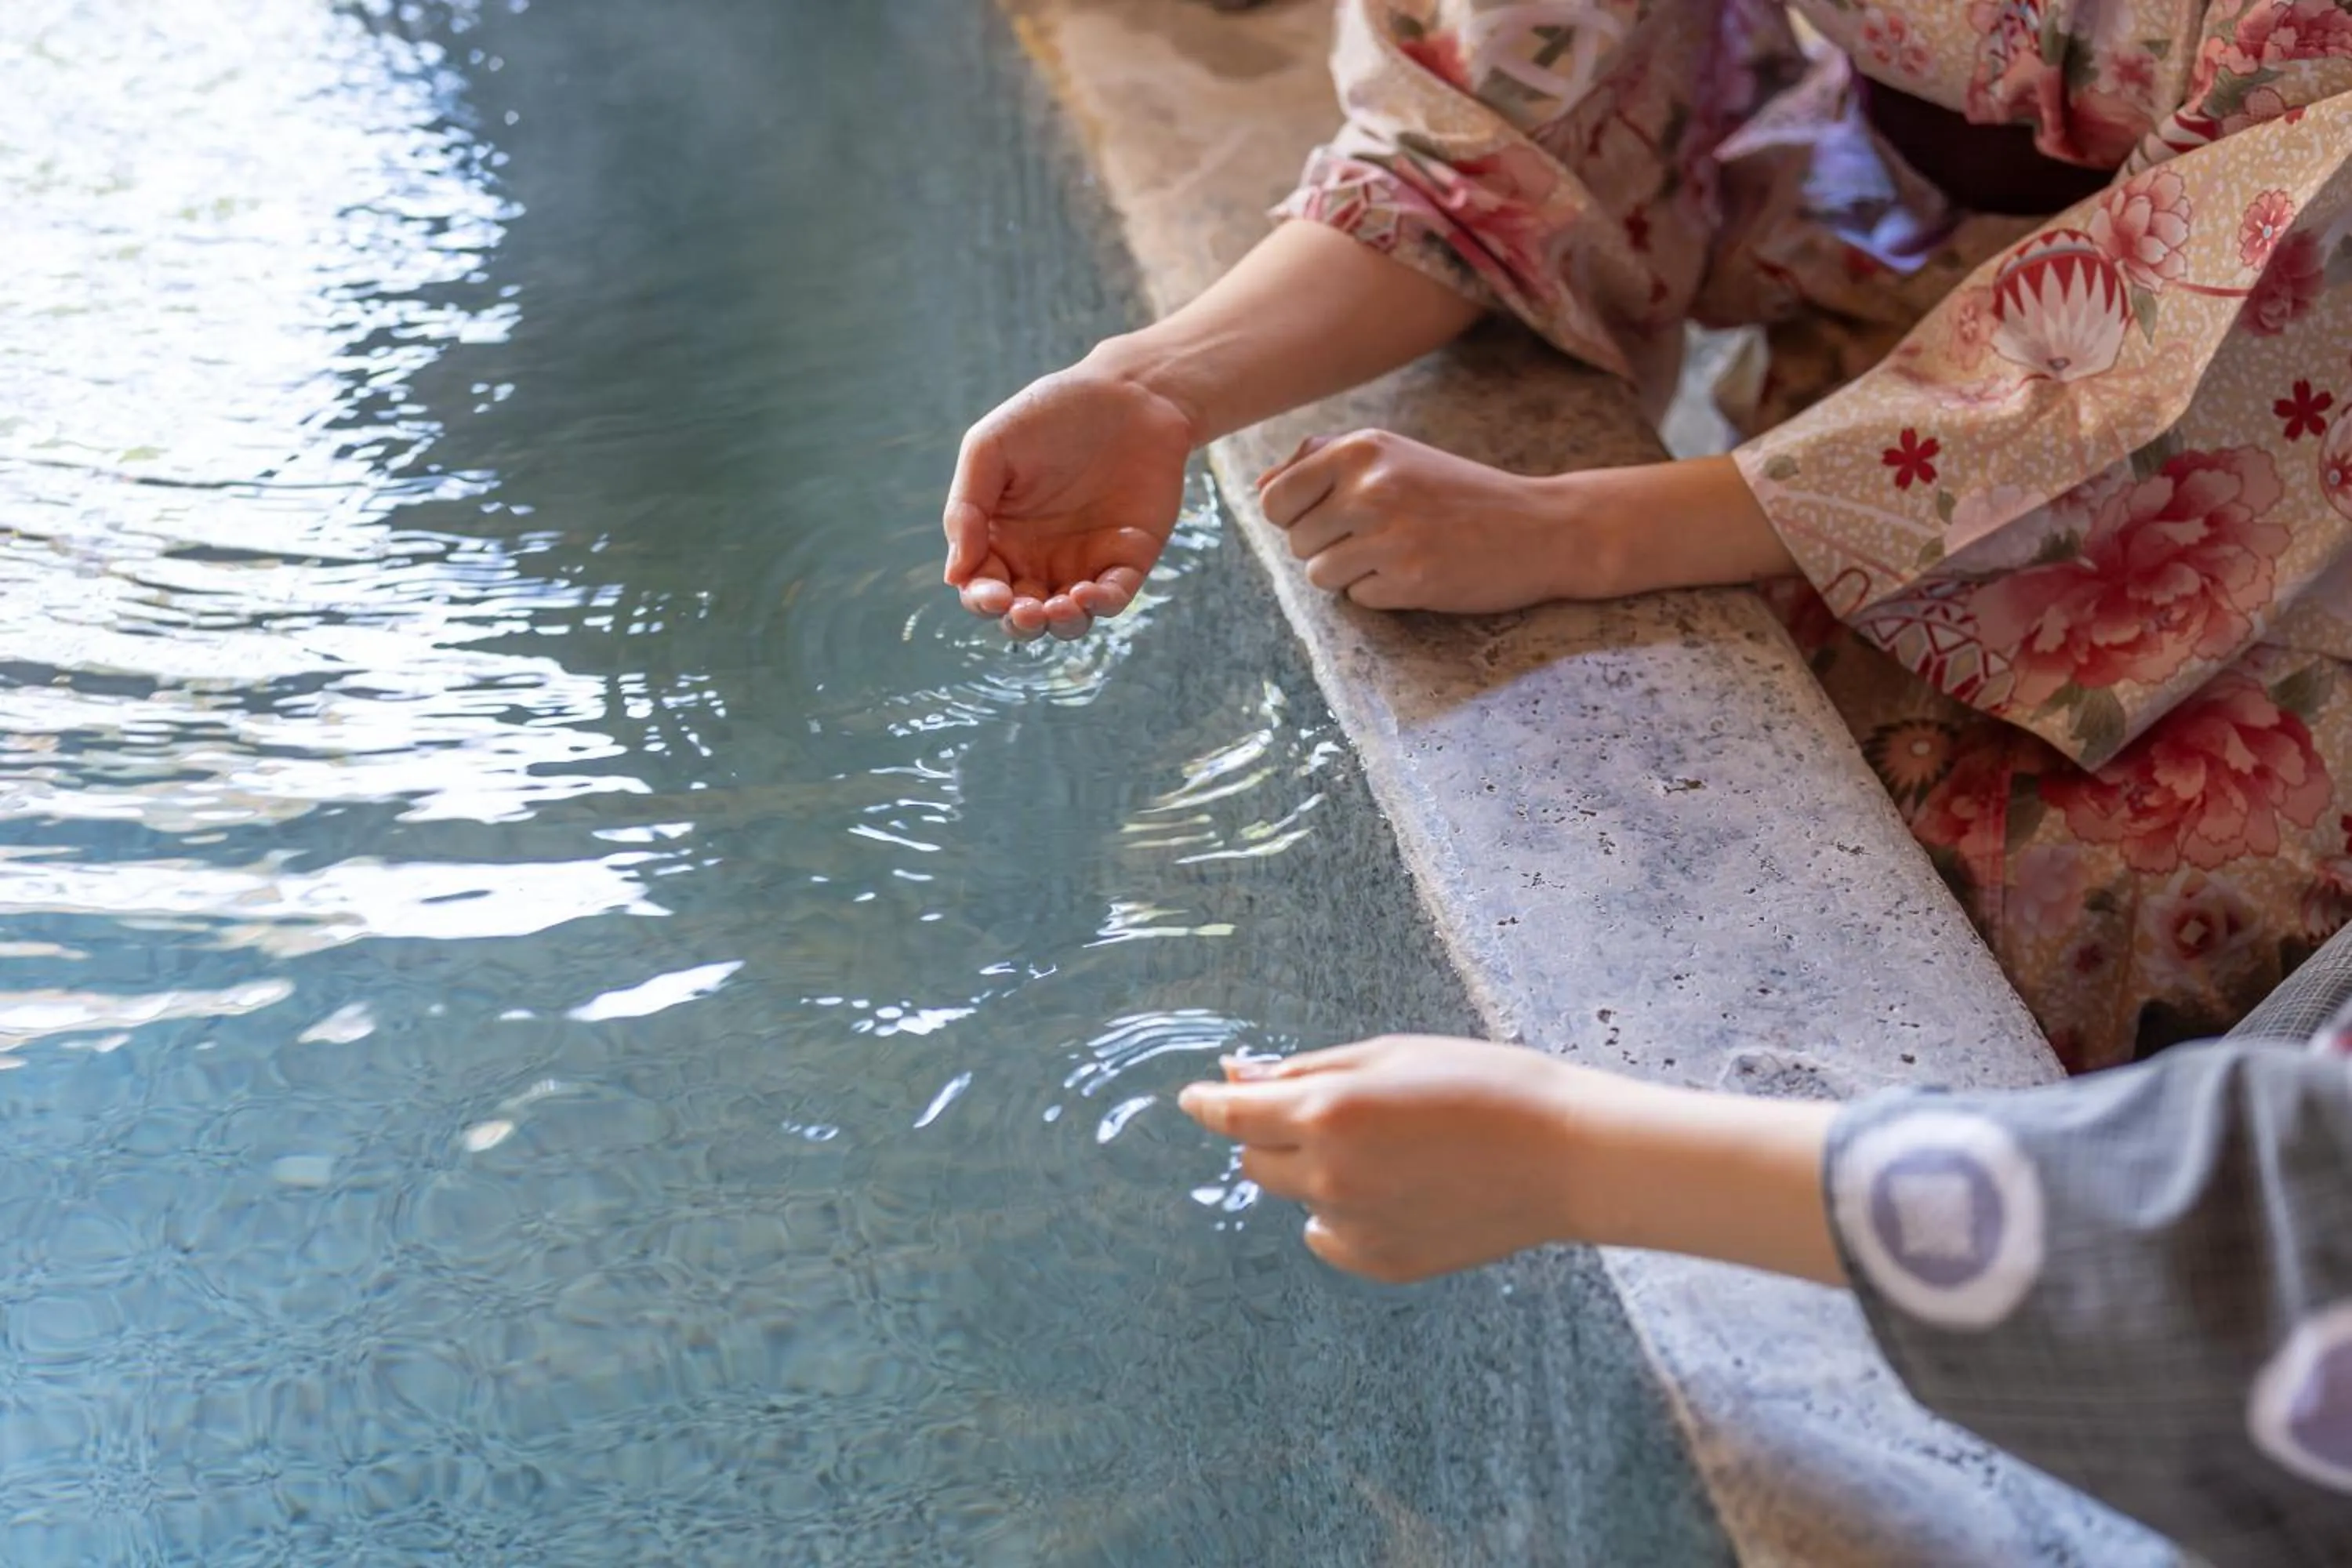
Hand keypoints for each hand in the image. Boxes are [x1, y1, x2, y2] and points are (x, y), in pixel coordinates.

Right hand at [943, 352, 1197, 640]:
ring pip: (1069, 620)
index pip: (983, 587)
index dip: (982, 600)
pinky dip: (1102, 605)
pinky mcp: (1127, 559)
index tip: (992, 594)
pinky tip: (1090, 593)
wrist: (1127, 392)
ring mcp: (1084, 563)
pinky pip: (1114, 598)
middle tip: (1027, 610)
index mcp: (999, 538)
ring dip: (1062, 625)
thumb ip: (966, 508)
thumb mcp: (990, 448)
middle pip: (1022, 615)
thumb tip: (954, 574)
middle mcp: (1039, 560)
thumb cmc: (1050, 414)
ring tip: (1061, 607)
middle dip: (1021, 624)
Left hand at [1177, 1036, 1594, 1282]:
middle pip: (1256, 1162)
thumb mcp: (1389, 1056)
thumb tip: (1237, 1078)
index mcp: (1328, 1113)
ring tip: (1391, 1149)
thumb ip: (1306, 1073)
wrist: (1565, 1157)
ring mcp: (1355, 1228)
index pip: (1231, 1116)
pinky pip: (1330, 1236)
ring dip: (1315, 1172)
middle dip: (1272, 1134)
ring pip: (1296, 1198)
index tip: (1196, 1098)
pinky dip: (1344, 1213)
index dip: (1207, 1103)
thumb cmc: (1482, 1086)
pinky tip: (1402, 1189)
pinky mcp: (1382, 1265)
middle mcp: (1330, 1177)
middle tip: (1334, 1111)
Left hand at [1256, 430, 1615, 612]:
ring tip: (1399, 552)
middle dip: (1328, 547)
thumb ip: (1320, 461)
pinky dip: (1382, 594)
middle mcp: (1369, 486)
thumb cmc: (1457, 492)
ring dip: (1352, 574)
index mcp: (1360, 449)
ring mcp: (1389, 534)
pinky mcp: (1409, 578)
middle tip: (1381, 536)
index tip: (1334, 517)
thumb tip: (1259, 487)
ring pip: (1319, 575)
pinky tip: (1420, 571)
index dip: (1296, 518)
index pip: (1274, 500)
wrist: (1540, 527)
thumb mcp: (1392, 455)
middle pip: (1296, 542)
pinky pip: (1358, 598)